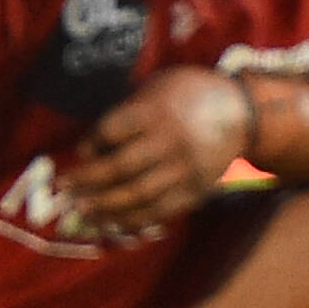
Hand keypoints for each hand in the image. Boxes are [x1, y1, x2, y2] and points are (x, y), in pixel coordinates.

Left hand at [70, 67, 256, 233]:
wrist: (243, 114)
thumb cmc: (191, 94)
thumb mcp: (160, 85)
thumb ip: (130, 110)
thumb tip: (92, 144)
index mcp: (157, 110)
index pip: (112, 131)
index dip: (91, 143)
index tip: (80, 152)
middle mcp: (169, 141)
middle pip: (120, 167)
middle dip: (87, 180)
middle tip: (64, 188)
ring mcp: (183, 169)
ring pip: (137, 195)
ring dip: (105, 206)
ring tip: (82, 210)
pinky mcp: (195, 190)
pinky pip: (159, 211)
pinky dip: (133, 220)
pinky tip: (113, 222)